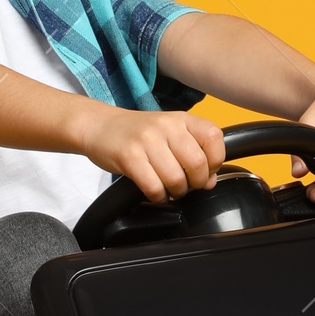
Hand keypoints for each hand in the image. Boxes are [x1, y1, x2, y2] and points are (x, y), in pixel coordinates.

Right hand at [78, 106, 226, 203]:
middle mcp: (166, 126)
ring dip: (176, 192)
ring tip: (168, 189)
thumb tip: (210, 180)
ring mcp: (147, 140)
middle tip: (186, 185)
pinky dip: (158, 197)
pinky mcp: (129, 156)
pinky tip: (155, 193)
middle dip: (195, 183)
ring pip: (176, 178)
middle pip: (197, 163)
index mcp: (181, 118)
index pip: (214, 137)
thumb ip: (193, 152)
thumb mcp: (169, 133)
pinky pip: (153, 187)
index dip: (215, 161)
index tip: (206, 171)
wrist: (99, 126)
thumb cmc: (137, 133)